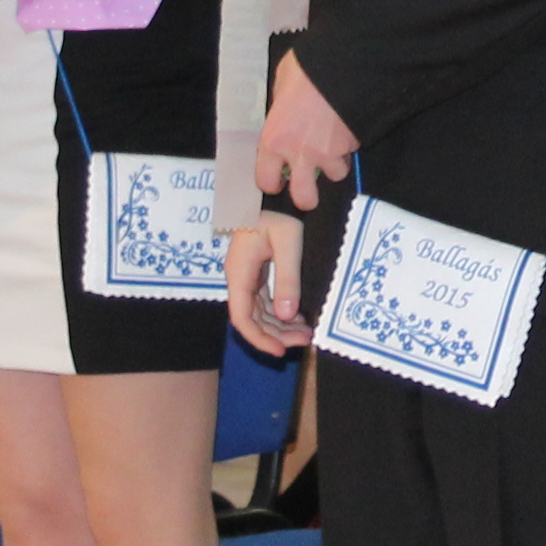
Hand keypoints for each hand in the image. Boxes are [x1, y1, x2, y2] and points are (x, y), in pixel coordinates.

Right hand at [228, 212, 311, 354]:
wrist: (275, 194)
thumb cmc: (280, 213)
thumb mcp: (288, 243)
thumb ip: (288, 277)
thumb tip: (286, 315)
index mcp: (240, 272)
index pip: (241, 317)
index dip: (258, 338)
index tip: (280, 351)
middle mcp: (239, 279)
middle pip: (252, 319)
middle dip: (276, 335)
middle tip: (305, 340)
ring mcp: (247, 278)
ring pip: (259, 313)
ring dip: (280, 327)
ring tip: (306, 334)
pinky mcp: (257, 275)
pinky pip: (266, 302)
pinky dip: (281, 314)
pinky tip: (298, 320)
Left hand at [254, 53, 355, 207]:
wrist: (346, 64)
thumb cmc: (306, 70)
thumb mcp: (281, 83)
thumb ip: (280, 105)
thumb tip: (283, 111)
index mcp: (274, 139)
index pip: (266, 179)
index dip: (272, 181)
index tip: (277, 178)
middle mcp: (301, 154)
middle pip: (304, 197)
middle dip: (307, 198)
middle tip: (308, 190)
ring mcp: (330, 153)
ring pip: (336, 174)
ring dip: (335, 162)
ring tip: (334, 143)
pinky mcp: (354, 145)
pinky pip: (352, 152)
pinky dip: (350, 143)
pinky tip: (348, 124)